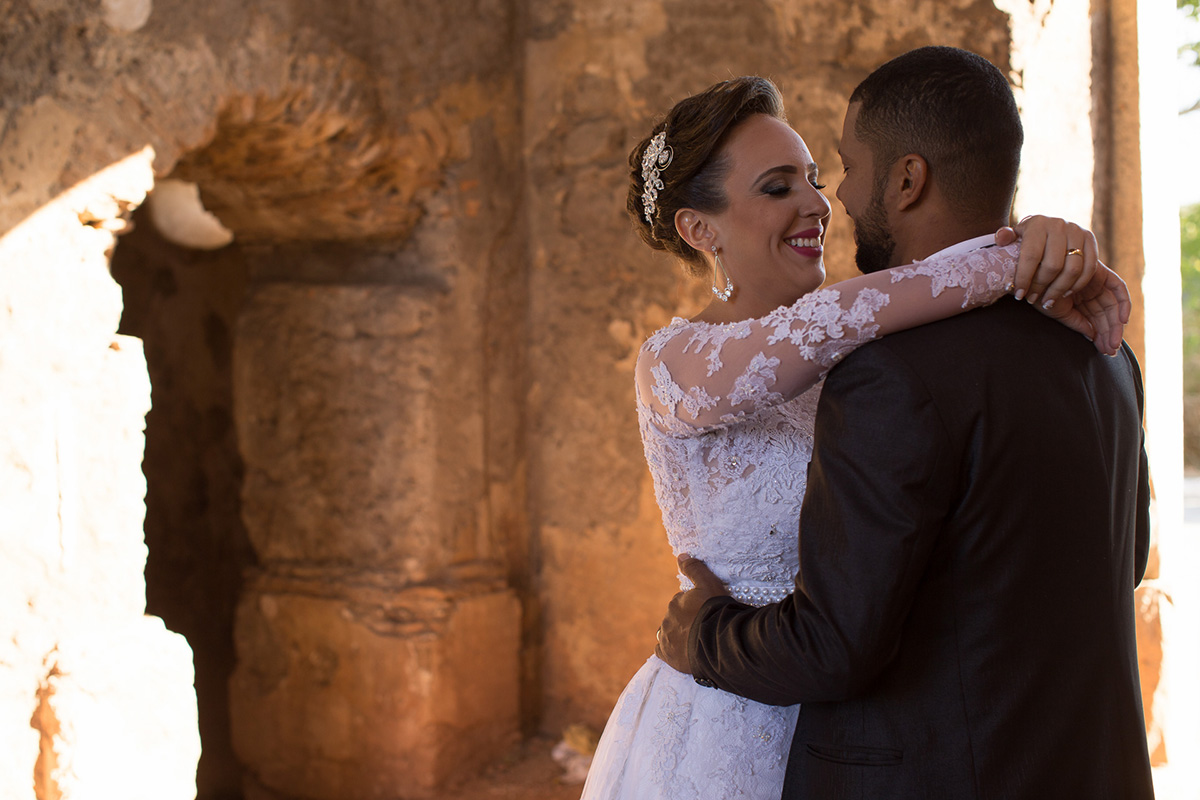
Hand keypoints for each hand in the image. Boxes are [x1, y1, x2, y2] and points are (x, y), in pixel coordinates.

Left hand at [654, 554, 729, 674]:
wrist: (719, 640)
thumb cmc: (716, 610)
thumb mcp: (709, 583)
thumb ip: (694, 568)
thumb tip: (681, 555)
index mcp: (676, 602)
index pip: (683, 603)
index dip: (696, 608)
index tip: (706, 612)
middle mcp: (667, 619)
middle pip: (676, 618)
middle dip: (687, 621)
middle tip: (704, 627)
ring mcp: (667, 638)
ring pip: (668, 633)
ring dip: (678, 635)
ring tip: (694, 640)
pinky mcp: (668, 655)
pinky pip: (661, 651)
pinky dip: (669, 650)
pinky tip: (680, 651)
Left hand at [994, 215, 1097, 307]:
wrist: (1048, 227)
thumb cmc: (1026, 238)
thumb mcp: (1014, 236)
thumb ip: (1005, 237)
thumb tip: (1001, 238)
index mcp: (1037, 224)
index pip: (1031, 256)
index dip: (1025, 278)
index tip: (1019, 295)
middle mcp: (1058, 225)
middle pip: (1053, 265)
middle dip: (1041, 287)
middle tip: (1031, 299)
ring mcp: (1077, 231)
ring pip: (1072, 269)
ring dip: (1059, 289)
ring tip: (1048, 301)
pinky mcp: (1091, 239)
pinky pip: (1088, 268)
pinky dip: (1077, 284)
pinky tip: (1065, 294)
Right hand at [1034, 261, 1129, 355]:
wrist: (1032, 276)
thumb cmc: (1039, 294)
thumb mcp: (1060, 312)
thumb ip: (1077, 322)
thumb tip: (1092, 335)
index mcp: (1078, 299)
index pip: (1096, 319)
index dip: (1102, 334)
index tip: (1105, 349)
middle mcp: (1088, 291)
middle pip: (1106, 314)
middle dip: (1109, 333)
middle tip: (1110, 350)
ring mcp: (1095, 282)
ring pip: (1112, 307)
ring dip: (1115, 326)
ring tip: (1112, 344)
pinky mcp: (1101, 273)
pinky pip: (1118, 289)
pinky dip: (1124, 304)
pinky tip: (1122, 321)